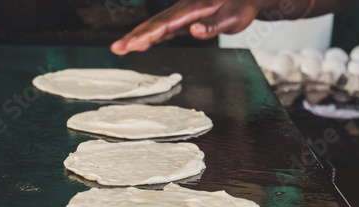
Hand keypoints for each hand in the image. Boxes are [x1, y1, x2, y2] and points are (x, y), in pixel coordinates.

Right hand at [110, 0, 267, 54]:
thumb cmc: (242, 6)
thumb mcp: (233, 18)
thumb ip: (213, 26)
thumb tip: (193, 30)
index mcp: (192, 10)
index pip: (165, 24)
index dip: (147, 34)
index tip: (132, 44)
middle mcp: (183, 10)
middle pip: (154, 24)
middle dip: (134, 36)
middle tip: (116, 48)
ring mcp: (183, 15)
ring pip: (156, 26)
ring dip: (138, 36)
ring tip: (120, 48)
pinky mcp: (185, 20)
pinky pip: (164, 29)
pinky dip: (151, 36)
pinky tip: (141, 44)